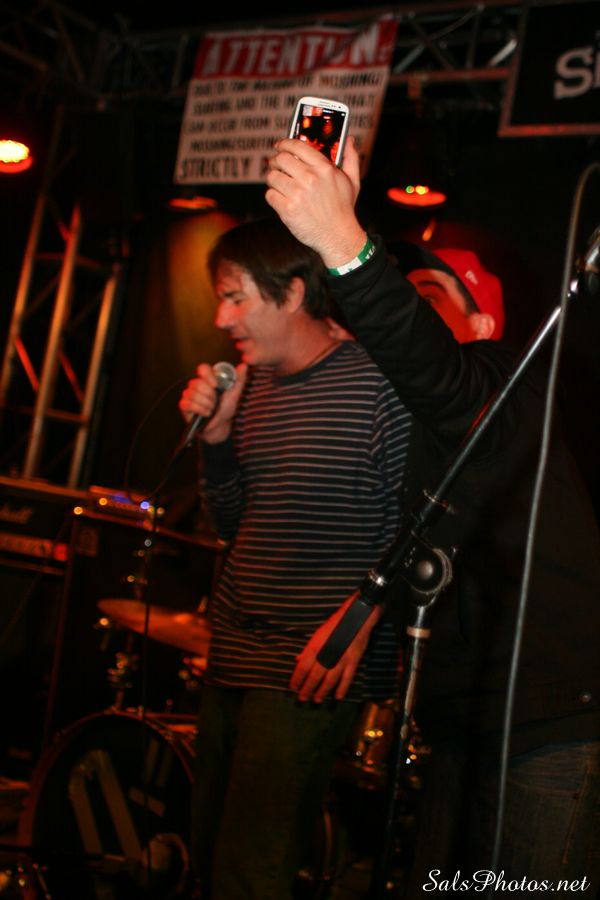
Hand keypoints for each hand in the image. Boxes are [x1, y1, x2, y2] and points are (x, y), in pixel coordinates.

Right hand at [178, 362, 247, 443]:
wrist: (221, 424)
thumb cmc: (226, 408)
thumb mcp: (235, 393)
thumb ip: (239, 379)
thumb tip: (243, 366)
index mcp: (208, 379)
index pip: (203, 368)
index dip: (208, 375)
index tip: (216, 385)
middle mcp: (196, 384)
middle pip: (197, 383)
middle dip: (210, 396)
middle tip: (216, 402)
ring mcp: (188, 394)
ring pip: (193, 394)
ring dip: (207, 405)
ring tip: (212, 409)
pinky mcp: (184, 405)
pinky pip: (188, 404)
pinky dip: (200, 410)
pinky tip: (206, 413)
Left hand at [265, 136, 365, 268]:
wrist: (338, 236)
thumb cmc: (343, 209)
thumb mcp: (352, 181)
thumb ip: (350, 158)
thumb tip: (350, 140)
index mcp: (324, 168)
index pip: (297, 146)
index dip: (284, 144)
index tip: (280, 146)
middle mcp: (310, 178)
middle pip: (280, 159)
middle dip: (275, 161)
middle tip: (276, 166)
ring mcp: (297, 194)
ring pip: (272, 176)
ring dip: (273, 179)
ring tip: (279, 184)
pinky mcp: (287, 209)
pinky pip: (270, 195)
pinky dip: (273, 196)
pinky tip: (281, 199)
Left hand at [290, 592, 382, 702]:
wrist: (356, 617)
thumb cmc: (334, 624)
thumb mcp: (317, 634)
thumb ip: (308, 649)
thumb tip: (298, 661)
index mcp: (315, 646)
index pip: (303, 667)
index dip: (297, 679)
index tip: (293, 688)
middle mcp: (327, 655)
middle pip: (315, 676)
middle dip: (307, 689)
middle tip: (302, 698)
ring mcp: (341, 659)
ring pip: (329, 680)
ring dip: (322, 692)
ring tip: (316, 700)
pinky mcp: (353, 661)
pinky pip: (347, 678)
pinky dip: (342, 688)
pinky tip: (337, 697)